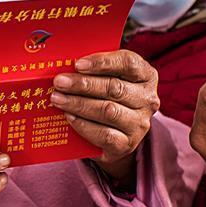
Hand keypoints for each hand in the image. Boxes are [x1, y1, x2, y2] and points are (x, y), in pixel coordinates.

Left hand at [50, 50, 159, 184]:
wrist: (114, 137)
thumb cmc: (106, 98)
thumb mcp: (106, 79)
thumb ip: (94, 70)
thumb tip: (65, 65)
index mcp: (146, 75)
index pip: (129, 63)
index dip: (102, 62)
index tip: (78, 64)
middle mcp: (148, 99)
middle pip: (115, 88)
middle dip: (83, 84)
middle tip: (59, 82)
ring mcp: (140, 124)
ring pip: (108, 111)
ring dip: (79, 104)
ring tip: (57, 99)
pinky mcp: (127, 144)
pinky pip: (104, 134)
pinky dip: (83, 125)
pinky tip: (69, 117)